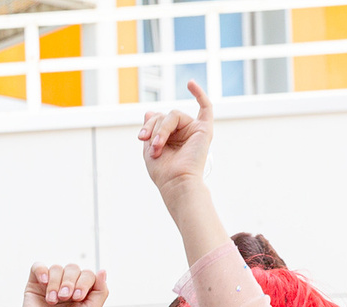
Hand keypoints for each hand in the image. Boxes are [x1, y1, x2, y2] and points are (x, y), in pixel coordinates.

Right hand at [19, 263, 110, 306]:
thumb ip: (101, 291)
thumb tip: (102, 271)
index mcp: (81, 290)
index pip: (87, 274)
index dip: (84, 282)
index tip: (77, 298)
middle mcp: (66, 284)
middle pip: (72, 268)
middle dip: (69, 282)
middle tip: (64, 298)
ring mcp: (50, 283)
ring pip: (56, 268)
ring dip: (55, 283)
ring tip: (52, 300)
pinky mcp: (34, 284)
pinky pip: (38, 267)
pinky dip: (41, 271)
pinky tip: (43, 282)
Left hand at [139, 81, 214, 196]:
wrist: (176, 182)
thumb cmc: (164, 172)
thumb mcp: (149, 148)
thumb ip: (150, 130)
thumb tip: (149, 111)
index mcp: (171, 137)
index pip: (158, 120)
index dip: (148, 125)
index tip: (141, 137)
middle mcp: (183, 132)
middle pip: (164, 116)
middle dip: (154, 128)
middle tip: (150, 144)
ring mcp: (194, 130)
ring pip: (174, 115)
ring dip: (162, 129)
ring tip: (159, 146)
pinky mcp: (204, 129)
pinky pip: (205, 106)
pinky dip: (198, 93)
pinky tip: (190, 84)